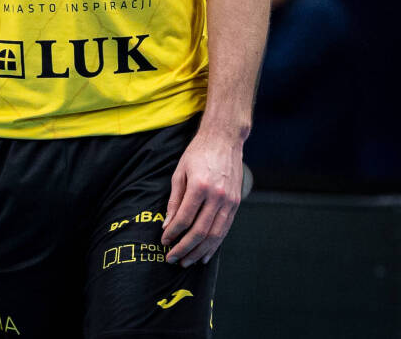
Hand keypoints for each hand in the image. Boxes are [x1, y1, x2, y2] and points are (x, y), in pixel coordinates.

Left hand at [160, 132, 242, 266]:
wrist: (224, 139)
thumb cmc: (198, 152)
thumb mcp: (180, 172)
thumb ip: (174, 200)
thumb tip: (167, 225)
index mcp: (200, 186)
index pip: (184, 218)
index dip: (173, 233)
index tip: (164, 242)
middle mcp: (217, 196)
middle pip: (199, 231)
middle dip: (184, 248)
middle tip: (172, 259)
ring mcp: (229, 201)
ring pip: (214, 235)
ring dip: (199, 251)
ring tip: (186, 261)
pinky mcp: (236, 204)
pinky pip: (225, 230)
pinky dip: (214, 244)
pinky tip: (205, 254)